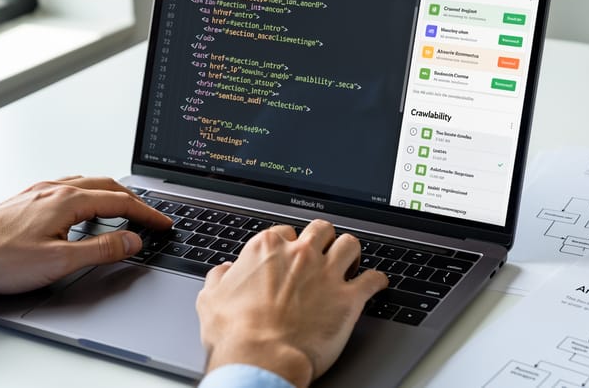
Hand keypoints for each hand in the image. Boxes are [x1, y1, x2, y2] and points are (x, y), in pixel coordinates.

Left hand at [0, 176, 171, 305]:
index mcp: (69, 200)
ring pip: (87, 184)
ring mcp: (39, 191)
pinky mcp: (26, 198)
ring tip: (124, 208)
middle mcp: (55, 189)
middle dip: (134, 200)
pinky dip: (89, 194)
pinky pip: (69, 187)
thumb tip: (132, 241)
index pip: (121, 202)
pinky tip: (82, 208)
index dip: (147, 214)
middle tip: (150, 216)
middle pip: (108, 187)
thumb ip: (101, 250)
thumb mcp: (60, 261)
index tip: (163, 224)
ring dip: (112, 194)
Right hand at [196, 219, 387, 386]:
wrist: (261, 359)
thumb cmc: (235, 334)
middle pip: (321, 229)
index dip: (289, 244)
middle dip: (324, 239)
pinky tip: (377, 283)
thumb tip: (224, 271)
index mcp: (267, 249)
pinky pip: (372, 279)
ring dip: (351, 252)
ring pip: (350, 244)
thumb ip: (219, 278)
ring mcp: (326, 273)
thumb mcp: (211, 299)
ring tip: (351, 261)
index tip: (290, 255)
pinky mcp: (348, 298)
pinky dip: (377, 280)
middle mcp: (300, 254)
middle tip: (324, 252)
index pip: (285, 231)